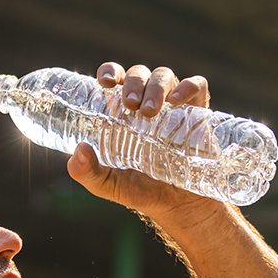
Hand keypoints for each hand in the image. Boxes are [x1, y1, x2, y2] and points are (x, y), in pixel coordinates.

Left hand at [67, 61, 218, 220]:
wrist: (178, 207)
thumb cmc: (140, 191)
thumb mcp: (108, 185)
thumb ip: (86, 173)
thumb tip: (78, 150)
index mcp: (122, 112)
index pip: (116, 79)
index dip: (110, 71)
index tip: (106, 81)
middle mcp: (147, 103)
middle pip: (139, 75)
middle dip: (134, 82)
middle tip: (130, 104)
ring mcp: (174, 107)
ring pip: (165, 77)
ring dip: (156, 86)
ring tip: (150, 111)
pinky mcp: (198, 114)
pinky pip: (197, 87)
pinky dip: (189, 86)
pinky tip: (178, 99)